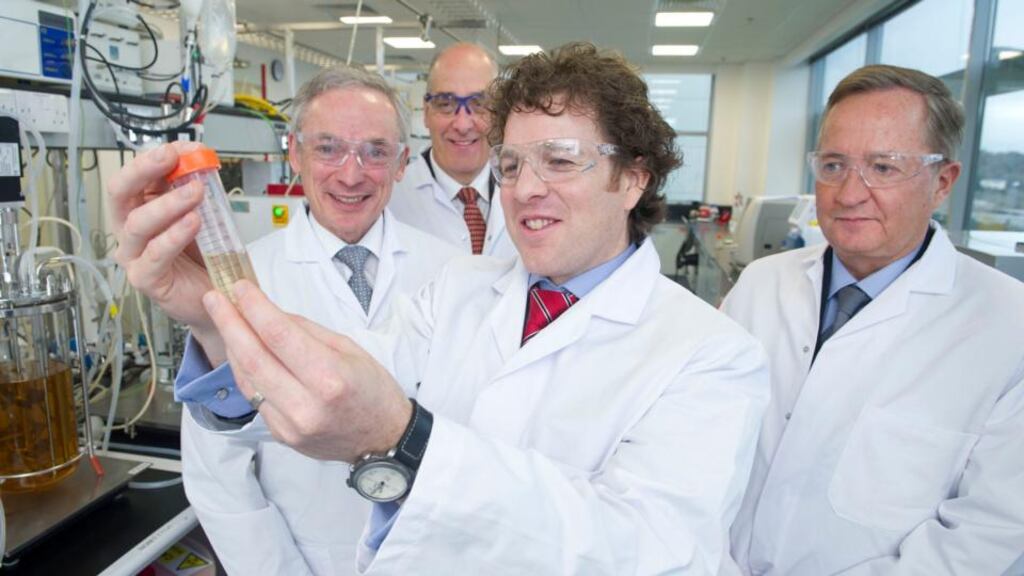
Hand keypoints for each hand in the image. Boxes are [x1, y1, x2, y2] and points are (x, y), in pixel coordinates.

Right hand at [107, 142, 225, 362]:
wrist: (217, 294)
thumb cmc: (204, 254)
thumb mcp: (202, 212)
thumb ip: (195, 187)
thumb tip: (198, 157)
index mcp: (140, 206)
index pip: (136, 174)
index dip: (157, 156)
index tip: (185, 147)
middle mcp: (131, 228)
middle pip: (120, 192)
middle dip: (143, 169)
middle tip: (171, 157)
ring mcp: (134, 254)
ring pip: (137, 223)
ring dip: (167, 203)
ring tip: (195, 192)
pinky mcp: (145, 278)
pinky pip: (154, 254)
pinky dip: (174, 236)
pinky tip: (193, 223)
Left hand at [204, 280, 411, 462]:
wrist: (383, 439)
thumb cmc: (373, 391)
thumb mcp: (350, 349)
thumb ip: (306, 332)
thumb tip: (270, 313)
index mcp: (330, 378)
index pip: (279, 335)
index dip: (255, 308)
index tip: (240, 288)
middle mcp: (306, 405)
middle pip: (254, 357)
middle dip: (230, 323)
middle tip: (215, 299)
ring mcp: (290, 424)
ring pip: (247, 378)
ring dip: (232, 346)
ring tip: (225, 321)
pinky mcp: (281, 435)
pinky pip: (254, 397)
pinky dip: (245, 371)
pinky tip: (241, 352)